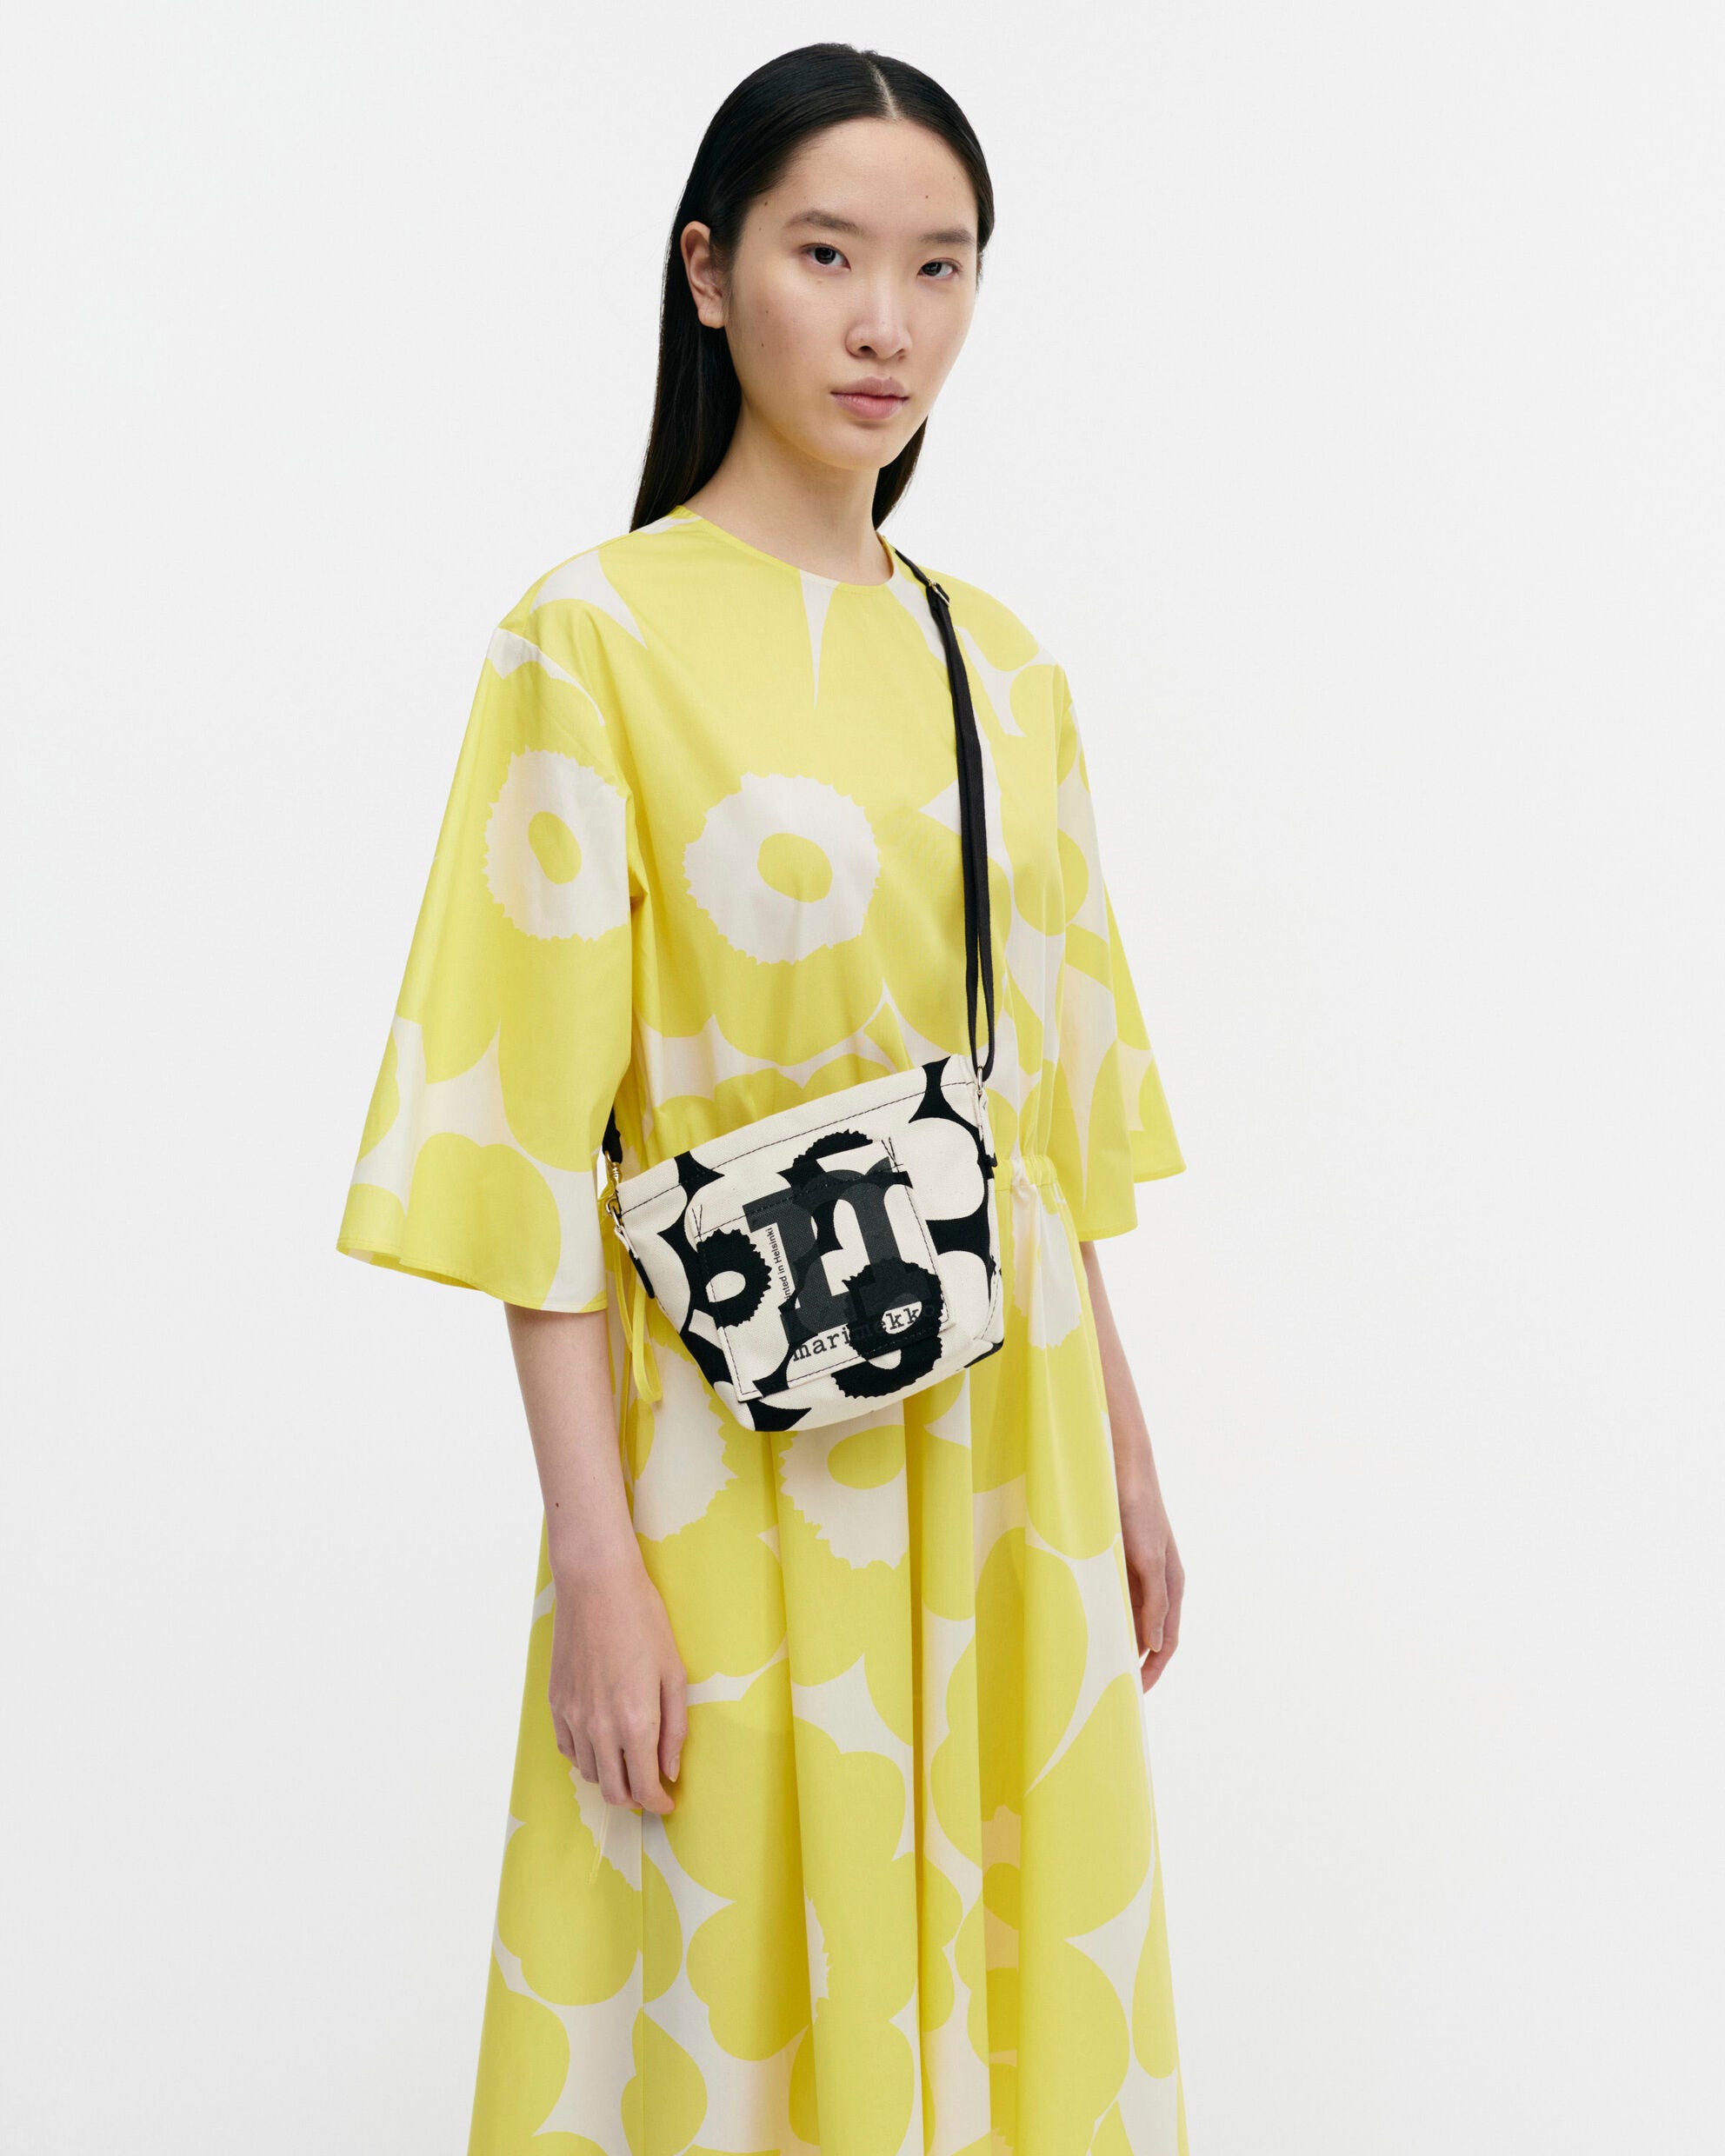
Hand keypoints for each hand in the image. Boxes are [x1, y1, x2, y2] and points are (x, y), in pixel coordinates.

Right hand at [546, 1540, 686, 1815]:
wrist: (596, 1584)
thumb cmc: (643, 1620)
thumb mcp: (673, 1672)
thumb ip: (675, 1727)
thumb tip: (670, 1769)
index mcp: (635, 1722)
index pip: (644, 1788)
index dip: (659, 1804)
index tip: (668, 1802)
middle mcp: (600, 1728)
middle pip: (613, 1791)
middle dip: (635, 1799)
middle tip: (651, 1788)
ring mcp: (573, 1716)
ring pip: (589, 1773)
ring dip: (611, 1778)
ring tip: (628, 1762)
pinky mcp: (555, 1702)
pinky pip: (568, 1749)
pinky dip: (586, 1757)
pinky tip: (601, 1743)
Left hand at [1115, 1453, 1184, 1692]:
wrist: (1120, 1468)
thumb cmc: (1140, 1512)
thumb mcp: (1149, 1560)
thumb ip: (1154, 1603)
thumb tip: (1156, 1646)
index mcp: (1172, 1586)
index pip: (1166, 1642)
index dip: (1153, 1671)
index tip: (1135, 1696)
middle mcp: (1155, 1583)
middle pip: (1147, 1635)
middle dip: (1133, 1663)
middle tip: (1110, 1689)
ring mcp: (1134, 1573)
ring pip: (1127, 1619)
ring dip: (1115, 1641)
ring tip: (1093, 1666)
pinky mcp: (1114, 1561)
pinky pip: (1109, 1599)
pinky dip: (1101, 1617)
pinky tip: (1083, 1627)